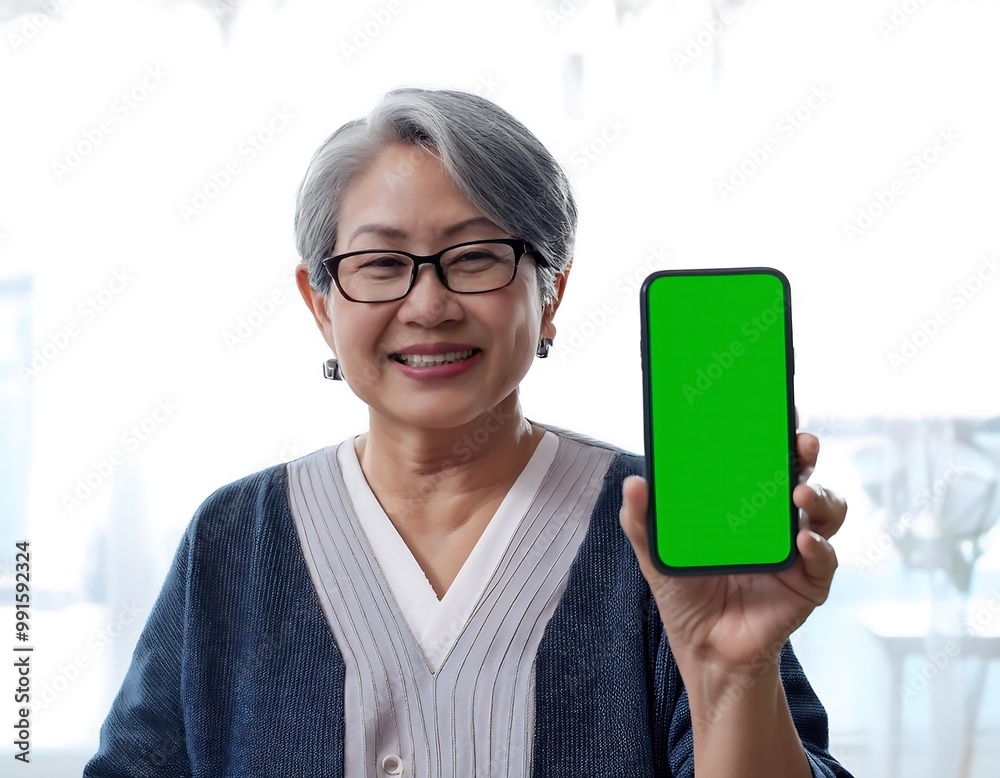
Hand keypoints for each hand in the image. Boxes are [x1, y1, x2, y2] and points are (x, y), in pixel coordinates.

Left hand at [619, 429, 846, 675]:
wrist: (703, 645)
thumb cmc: (685, 590)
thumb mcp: (656, 552)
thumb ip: (641, 520)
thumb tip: (635, 483)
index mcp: (745, 501)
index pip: (765, 458)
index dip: (774, 432)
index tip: (776, 408)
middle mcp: (778, 518)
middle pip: (803, 474)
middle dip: (805, 453)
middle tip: (801, 441)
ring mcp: (798, 548)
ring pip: (827, 511)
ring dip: (821, 496)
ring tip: (800, 493)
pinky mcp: (809, 582)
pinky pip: (824, 560)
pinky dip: (819, 548)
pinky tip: (803, 540)